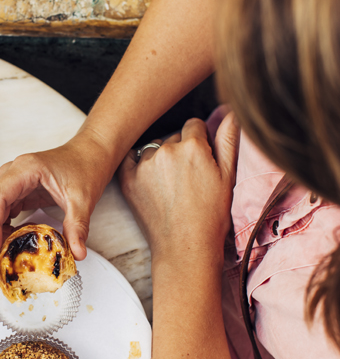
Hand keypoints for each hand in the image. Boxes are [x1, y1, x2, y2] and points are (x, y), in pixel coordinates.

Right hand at [0, 130, 113, 274]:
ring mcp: (10, 185)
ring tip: (8, 261)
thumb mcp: (84, 198)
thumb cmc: (85, 166)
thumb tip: (77, 253)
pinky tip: (14, 249)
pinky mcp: (14, 195)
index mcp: (25, 170)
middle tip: (1, 267)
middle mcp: (10, 176)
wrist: (89, 154)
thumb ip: (78, 226)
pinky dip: (2, 235)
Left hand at [117, 113, 238, 265]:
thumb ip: (228, 140)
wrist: (186, 247)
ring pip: (154, 148)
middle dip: (181, 150)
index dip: (200, 142)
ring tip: (171, 185)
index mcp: (193, 147)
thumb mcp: (228, 177)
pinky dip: (139, 164)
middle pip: (174, 137)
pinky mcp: (127, 179)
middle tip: (188, 177)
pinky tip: (151, 181)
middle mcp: (166, 150)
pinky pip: (131, 158)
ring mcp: (144, 164)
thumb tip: (231, 111)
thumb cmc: (211, 216)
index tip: (201, 159)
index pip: (194, 125)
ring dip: (161, 158)